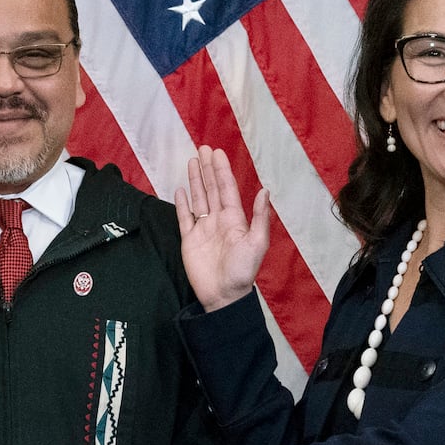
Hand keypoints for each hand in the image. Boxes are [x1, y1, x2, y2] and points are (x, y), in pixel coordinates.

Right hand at [174, 145, 270, 312]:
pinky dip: (182, 204)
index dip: (221, 170)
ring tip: (191, 162)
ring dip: (195, 181)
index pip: (227, 189)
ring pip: (198, 199)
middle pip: (211, 189)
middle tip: (202, 149)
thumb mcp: (257, 243)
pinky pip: (184, 218)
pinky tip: (180, 190)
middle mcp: (218, 220)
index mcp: (235, 219)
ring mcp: (203, 229)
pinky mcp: (189, 240)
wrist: (223, 295)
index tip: (217, 154)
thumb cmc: (242, 271)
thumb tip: (265, 190)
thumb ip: (260, 217)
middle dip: (207, 169)